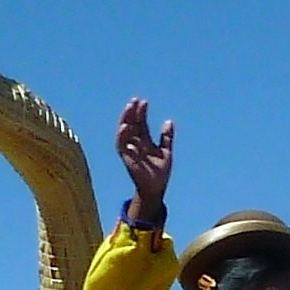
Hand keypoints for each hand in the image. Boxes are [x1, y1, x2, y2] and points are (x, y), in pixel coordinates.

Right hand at [115, 98, 172, 221]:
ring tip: (129, 108)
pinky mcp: (126, 158)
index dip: (141, 113)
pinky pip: (120, 145)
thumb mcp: (166, 151)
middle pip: (132, 124)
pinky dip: (121, 136)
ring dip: (125, 120)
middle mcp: (136, 144)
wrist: (156, 189)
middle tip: (135, 100)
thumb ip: (166, 137)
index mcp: (145, 141)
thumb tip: (169, 121)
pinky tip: (125, 126)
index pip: (141, 123)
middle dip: (132, 112)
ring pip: (124, 132)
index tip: (144, 102)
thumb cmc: (160, 172)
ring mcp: (130, 150)